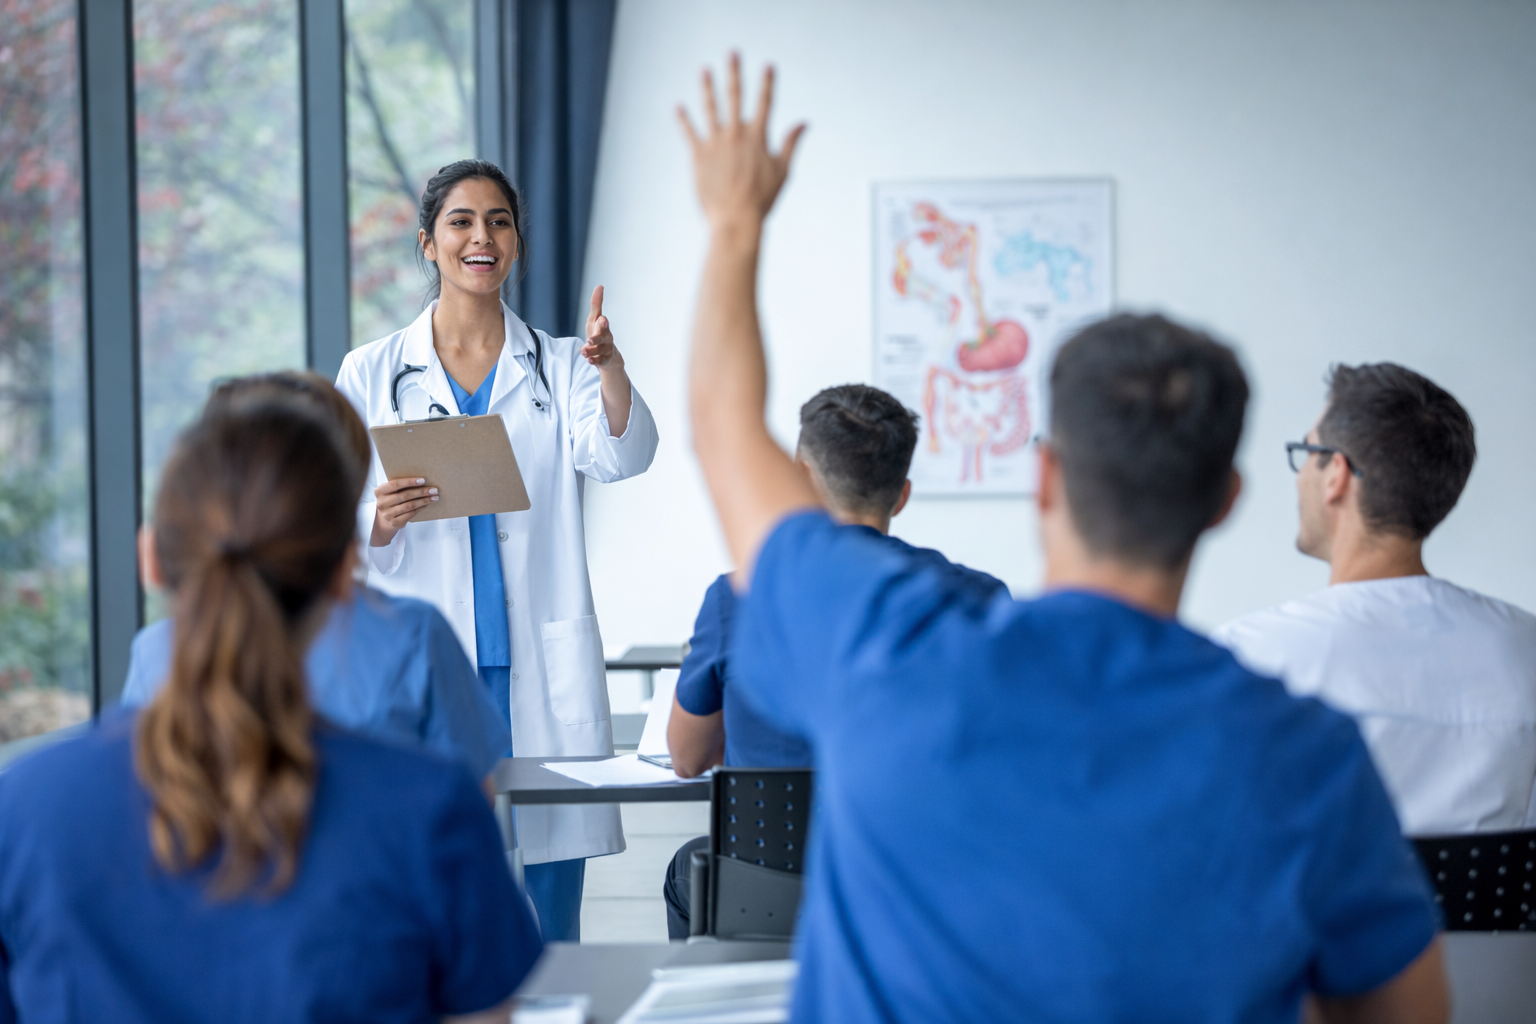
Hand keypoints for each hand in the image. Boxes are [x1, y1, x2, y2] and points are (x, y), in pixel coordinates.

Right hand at [371, 477, 437, 546]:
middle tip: (434, 490)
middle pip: (405, 495)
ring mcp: (387, 514)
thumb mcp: (391, 491)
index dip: (409, 482)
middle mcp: (382, 503)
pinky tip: (427, 504)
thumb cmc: (391, 499)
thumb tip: (422, 481)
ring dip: (424, 501)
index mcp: (379, 491)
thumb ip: (401, 486)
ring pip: (410, 505)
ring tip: (434, 497)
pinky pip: (411, 514)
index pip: (395, 484)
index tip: (423, 480)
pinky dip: (420, 508)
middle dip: (421, 492)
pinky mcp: (394, 523)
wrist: (385, 517)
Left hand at [580, 285, 623, 369]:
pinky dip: (594, 361)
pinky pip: (600, 361)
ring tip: (584, 350)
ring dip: (592, 350)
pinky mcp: (604, 360)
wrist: (610, 357)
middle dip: (598, 337)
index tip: (602, 319)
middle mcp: (606, 338)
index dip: (602, 322)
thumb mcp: (595, 319)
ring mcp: (606, 350)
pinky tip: (588, 360)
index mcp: (603, 328)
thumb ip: (597, 304)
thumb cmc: (600, 335)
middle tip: (590, 338)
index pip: (603, 324)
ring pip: (600, 350)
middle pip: (604, 337)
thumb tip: (599, 286)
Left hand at [677, 52, 805, 233]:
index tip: (768, 66)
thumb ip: (791, 143)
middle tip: (732, 53)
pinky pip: (689, 132)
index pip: (765, 103)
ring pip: (710, 108)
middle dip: (734, 73)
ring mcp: (716, 143)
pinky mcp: (699, 155)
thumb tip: (804, 123)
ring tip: (704, 69)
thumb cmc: (762, 199)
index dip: (767, 83)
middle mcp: (736, 134)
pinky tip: (678, 106)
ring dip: (707, 87)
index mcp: (758, 138)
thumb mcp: (783, 171)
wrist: (736, 219)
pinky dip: (684, 119)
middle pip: (735, 96)